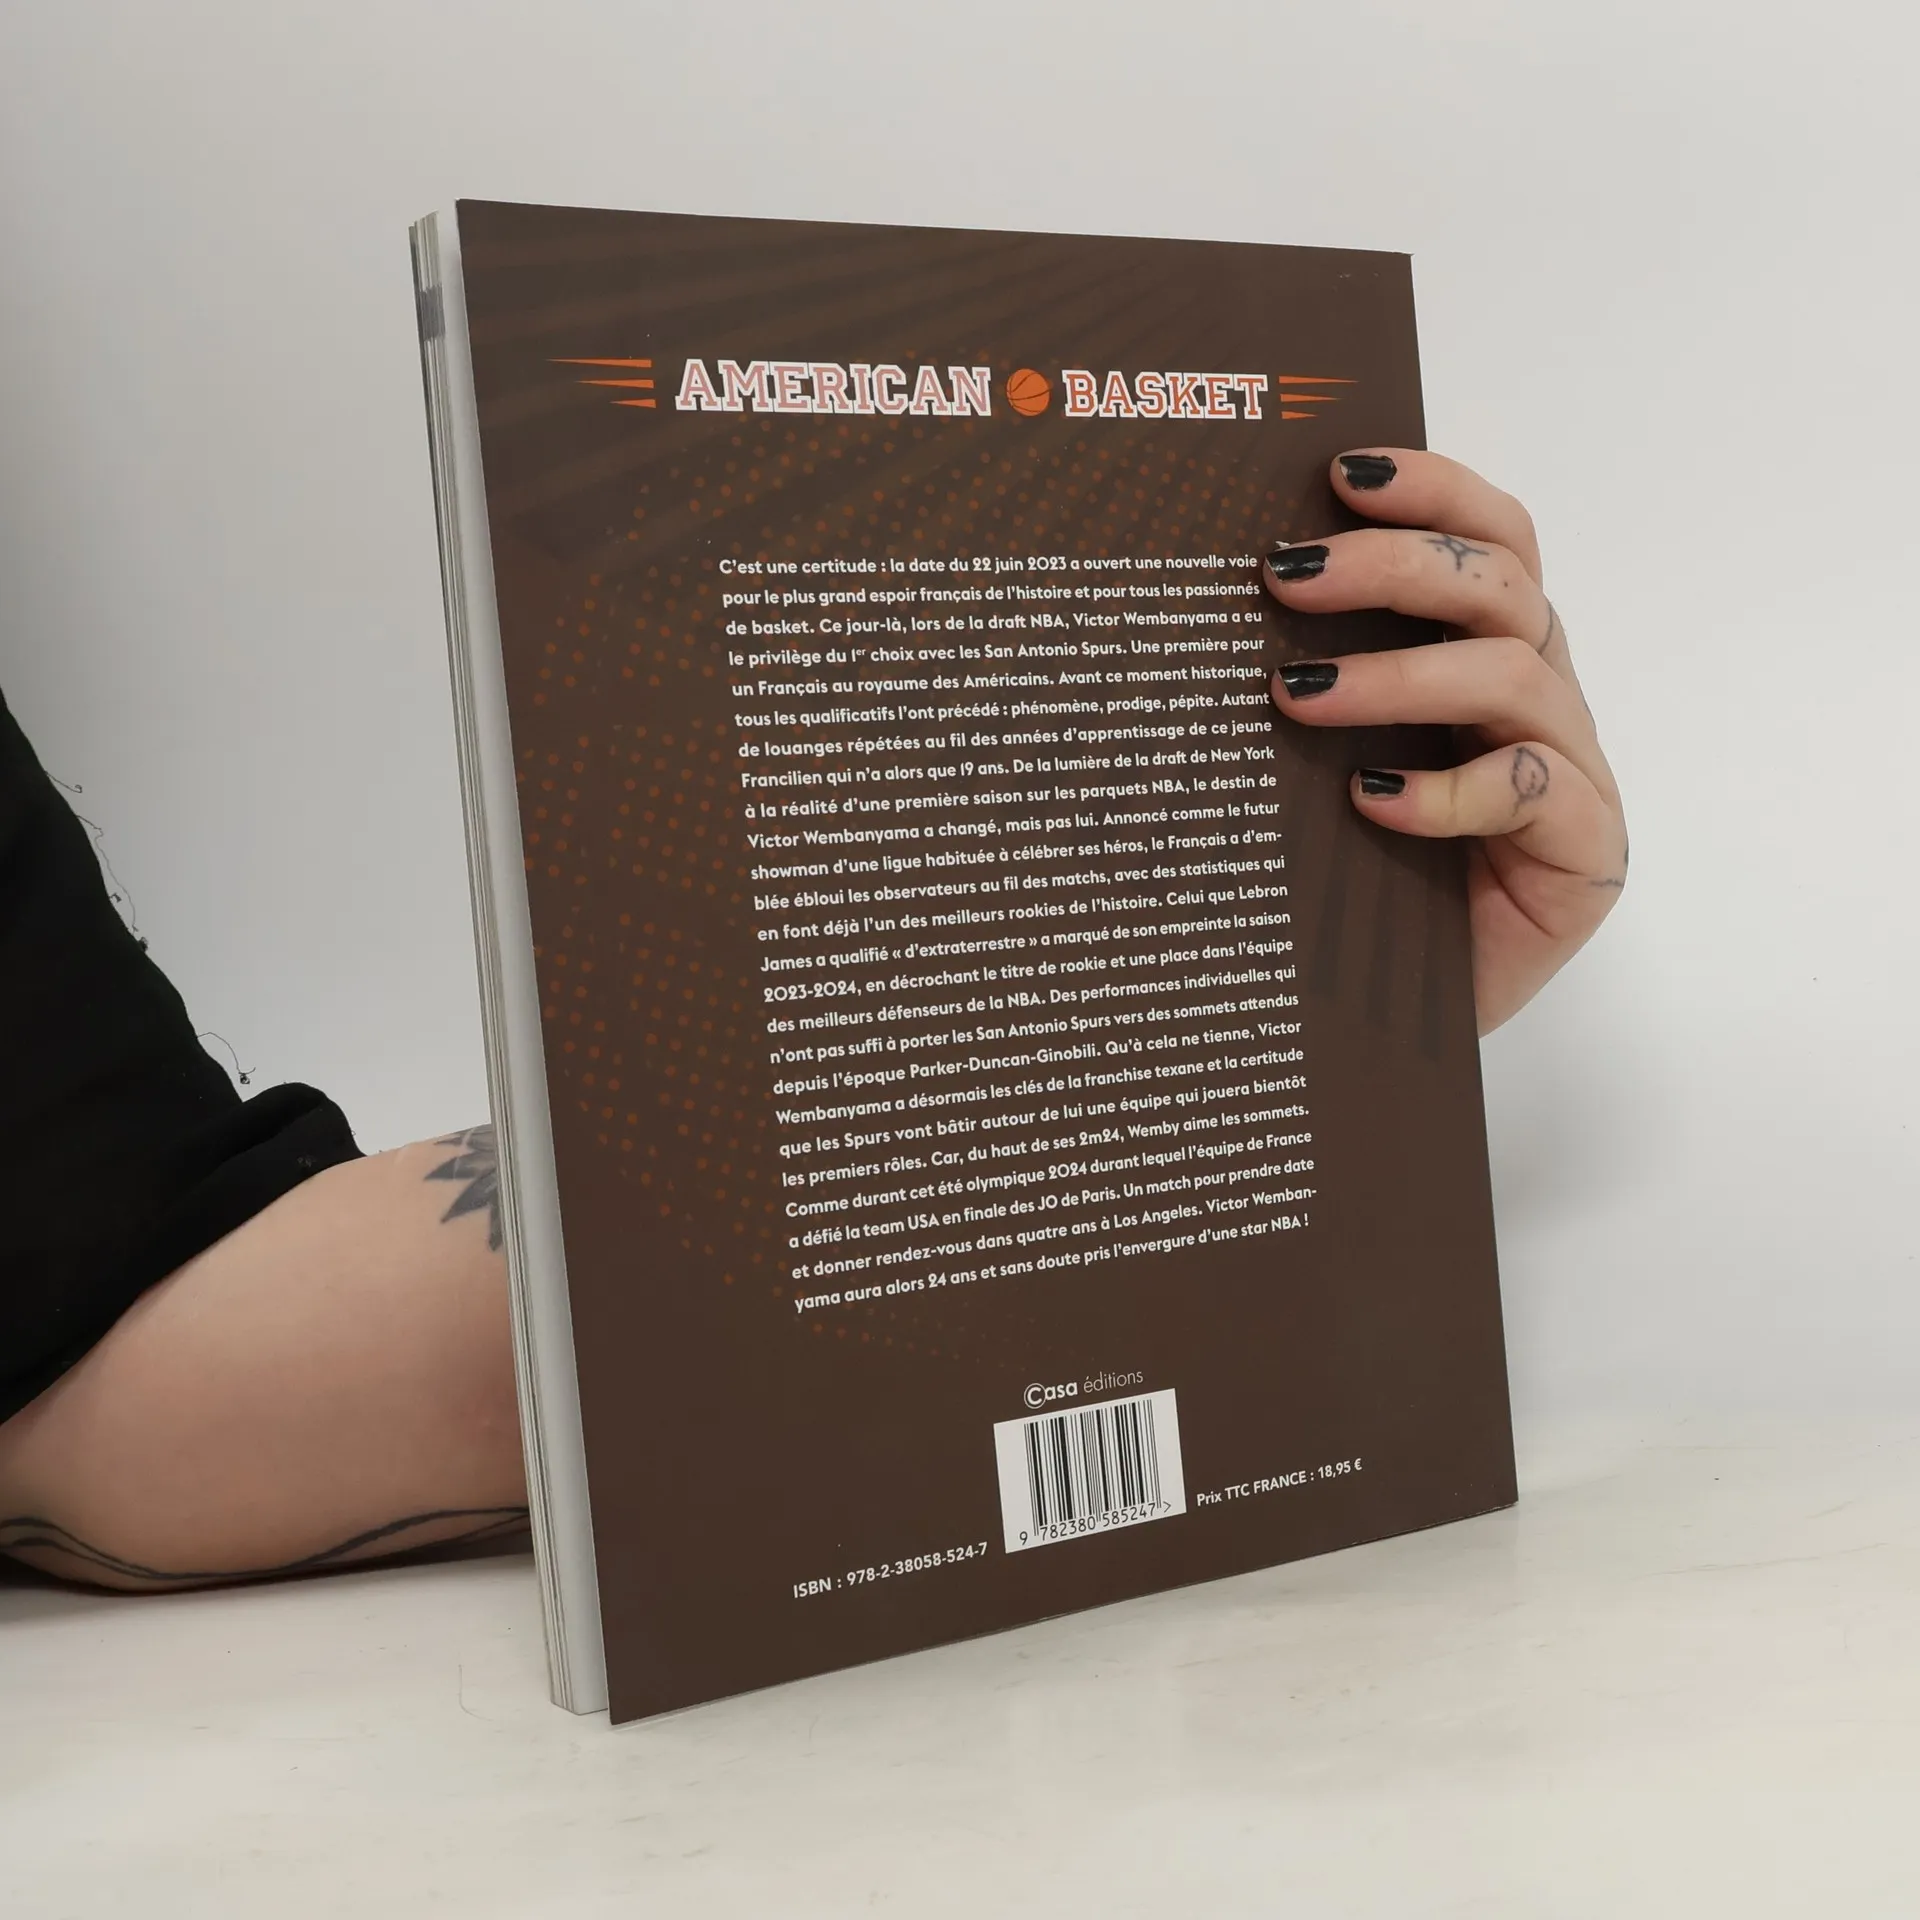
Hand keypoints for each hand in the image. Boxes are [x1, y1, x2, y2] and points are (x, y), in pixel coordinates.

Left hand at [1264, 450, 1625, 1032]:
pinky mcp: (1585, 853)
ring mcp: (1570, 774)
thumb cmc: (1351, 884)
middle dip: (1395, 564)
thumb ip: (1307, 682)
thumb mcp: (1316, 767)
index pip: (1488, 537)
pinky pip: (1529, 792)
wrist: (1391, 1022)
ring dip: (1399, 674)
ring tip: (1297, 694)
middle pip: (1500, 584)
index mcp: (1484, 655)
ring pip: (1514, 674)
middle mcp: (1536, 699)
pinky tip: (1370, 803)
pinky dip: (1447, 790)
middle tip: (1287, 576)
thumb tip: (1198, 608)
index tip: (1339, 471)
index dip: (1432, 488)